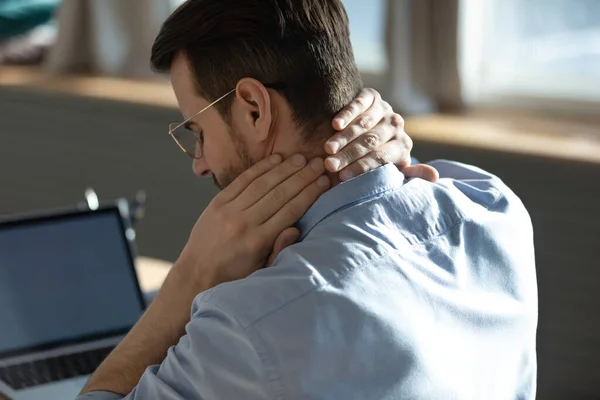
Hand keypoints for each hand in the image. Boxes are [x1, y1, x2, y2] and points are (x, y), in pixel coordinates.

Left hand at [179, 154, 329, 287]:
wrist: (195, 274)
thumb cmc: (234, 276)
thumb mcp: (261, 270)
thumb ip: (279, 250)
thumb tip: (295, 228)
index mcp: (258, 241)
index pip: (291, 211)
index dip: (310, 194)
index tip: (325, 182)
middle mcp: (244, 223)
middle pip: (280, 194)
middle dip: (303, 177)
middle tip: (320, 164)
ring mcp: (229, 211)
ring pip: (263, 184)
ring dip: (285, 169)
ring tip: (303, 158)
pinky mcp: (217, 203)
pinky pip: (242, 180)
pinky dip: (260, 168)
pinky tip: (276, 159)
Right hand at [325, 88, 438, 182]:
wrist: (370, 127)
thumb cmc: (374, 158)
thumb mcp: (392, 168)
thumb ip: (409, 174)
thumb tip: (435, 176)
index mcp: (402, 146)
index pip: (380, 158)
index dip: (361, 168)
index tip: (342, 178)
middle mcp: (396, 126)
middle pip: (370, 142)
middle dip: (348, 155)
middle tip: (330, 165)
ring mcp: (385, 109)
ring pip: (363, 125)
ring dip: (344, 137)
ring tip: (327, 149)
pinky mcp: (372, 96)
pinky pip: (360, 104)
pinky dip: (347, 113)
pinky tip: (335, 124)